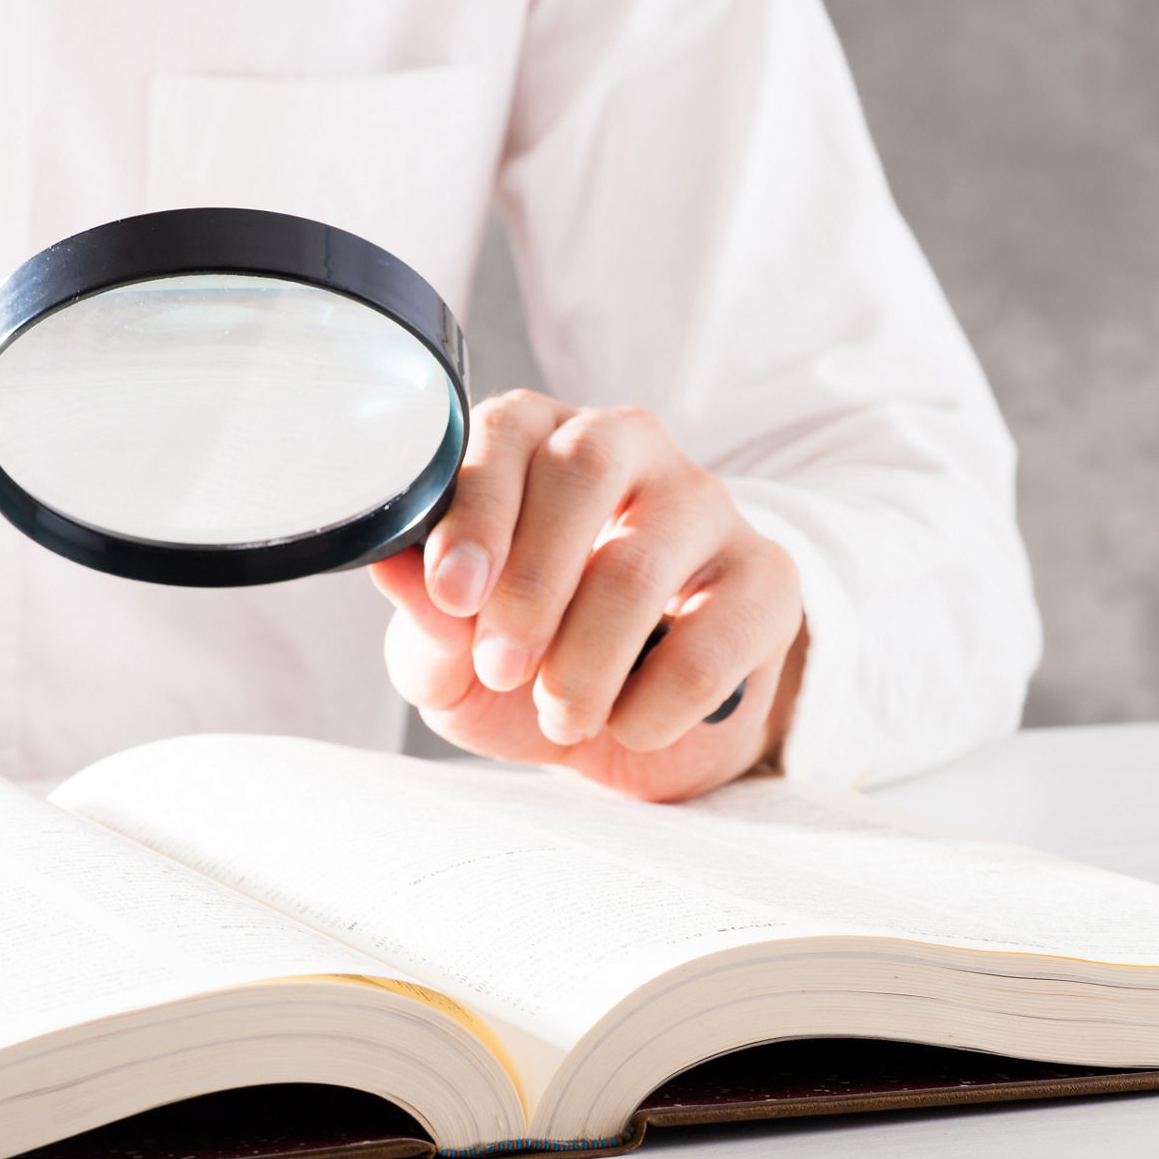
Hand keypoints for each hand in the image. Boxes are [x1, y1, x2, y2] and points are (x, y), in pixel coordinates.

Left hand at [370, 391, 806, 801]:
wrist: (631, 729)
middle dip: (531, 581)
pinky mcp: (766, 577)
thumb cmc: (532, 664)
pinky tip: (628, 724)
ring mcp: (706, 506)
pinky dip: (656, 700)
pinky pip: (713, 635)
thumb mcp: (454, 658)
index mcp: (540, 441)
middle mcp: (629, 448)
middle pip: (585, 468)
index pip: (510, 429)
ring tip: (560, 716)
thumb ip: (425, 618)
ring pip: (641, 562)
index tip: (454, 595)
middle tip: (502, 668)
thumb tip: (393, 566)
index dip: (477, 512)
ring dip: (586, 659)